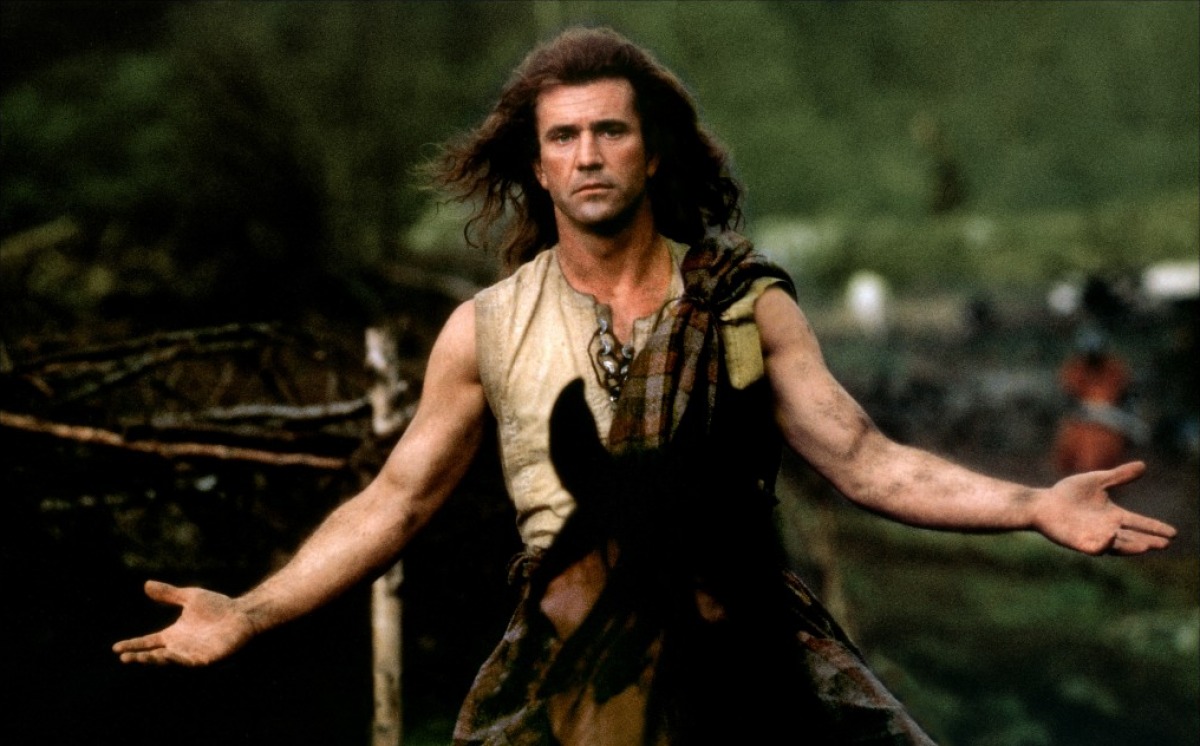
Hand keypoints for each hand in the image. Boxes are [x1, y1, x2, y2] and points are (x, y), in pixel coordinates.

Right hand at [112, 580, 256, 665]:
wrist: (242, 613)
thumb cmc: (218, 606)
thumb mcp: (190, 597)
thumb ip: (169, 593)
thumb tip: (146, 584)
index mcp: (173, 634)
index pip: (148, 642)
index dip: (133, 645)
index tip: (115, 647)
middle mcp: (180, 647)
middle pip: (155, 655)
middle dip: (140, 657)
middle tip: (124, 657)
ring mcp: (192, 654)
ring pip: (169, 660)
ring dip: (155, 660)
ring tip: (141, 657)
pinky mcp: (206, 659)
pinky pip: (188, 662)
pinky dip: (177, 660)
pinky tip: (168, 655)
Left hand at [1034, 461, 1175, 554]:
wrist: (1042, 503)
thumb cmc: (1068, 493)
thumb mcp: (1097, 481)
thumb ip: (1119, 476)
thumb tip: (1143, 465)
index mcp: (1113, 516)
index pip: (1138, 522)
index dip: (1155, 527)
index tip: (1173, 533)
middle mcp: (1107, 529)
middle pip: (1132, 538)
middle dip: (1148, 541)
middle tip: (1164, 544)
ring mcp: (1092, 537)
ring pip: (1115, 546)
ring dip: (1130, 546)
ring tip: (1146, 545)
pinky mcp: (1077, 542)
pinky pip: (1092, 547)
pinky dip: (1101, 545)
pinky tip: (1110, 539)